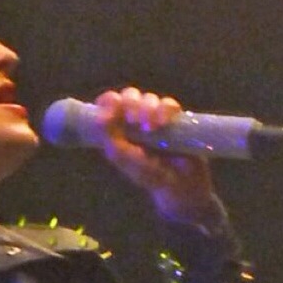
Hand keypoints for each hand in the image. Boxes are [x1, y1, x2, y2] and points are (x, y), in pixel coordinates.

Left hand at [94, 88, 220, 225]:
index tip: (110, 110)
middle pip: (129, 95)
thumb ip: (112, 143)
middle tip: (132, 119)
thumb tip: (101, 120)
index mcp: (119, 127)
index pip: (109, 104)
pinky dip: (165, 110)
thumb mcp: (127, 162)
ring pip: (148, 98)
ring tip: (149, 128)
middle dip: (129, 103)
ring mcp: (157, 117)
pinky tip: (163, 123)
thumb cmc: (150, 175)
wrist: (181, 186)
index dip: (107, 101)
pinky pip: (170, 104)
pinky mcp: (177, 119)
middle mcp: (137, 119)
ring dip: (146, 108)